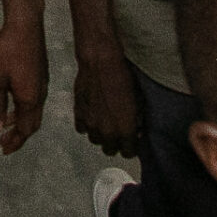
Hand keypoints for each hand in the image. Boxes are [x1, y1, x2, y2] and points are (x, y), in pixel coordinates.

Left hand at [0, 20, 48, 151]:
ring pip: (34, 112)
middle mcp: (40, 95)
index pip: (26, 130)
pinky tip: (13, 103)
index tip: (4, 149)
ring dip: (22, 121)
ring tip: (6, 124)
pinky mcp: (41, 75)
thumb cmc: (8, 50)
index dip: (15, 142)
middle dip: (19, 136)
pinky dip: (24, 109)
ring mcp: (43, 85)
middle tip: (5, 143)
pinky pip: (35, 100)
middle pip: (33, 124)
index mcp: (30, 99)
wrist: (25, 25)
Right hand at [72, 39, 143, 158]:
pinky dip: (87, 125)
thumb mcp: (139, 100)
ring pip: (95, 141)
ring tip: (104, 122)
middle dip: (116, 143)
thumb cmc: (123, 78)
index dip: (132, 146)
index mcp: (125, 130)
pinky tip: (93, 115)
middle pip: (110, 151)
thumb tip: (136, 129)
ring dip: (101, 135)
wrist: (101, 63)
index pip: (129, 153)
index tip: (132, 139)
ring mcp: (91, 124)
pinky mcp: (78, 114)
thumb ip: (137, 120)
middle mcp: (107, 132)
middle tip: (118, 131)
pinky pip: (82, 129)